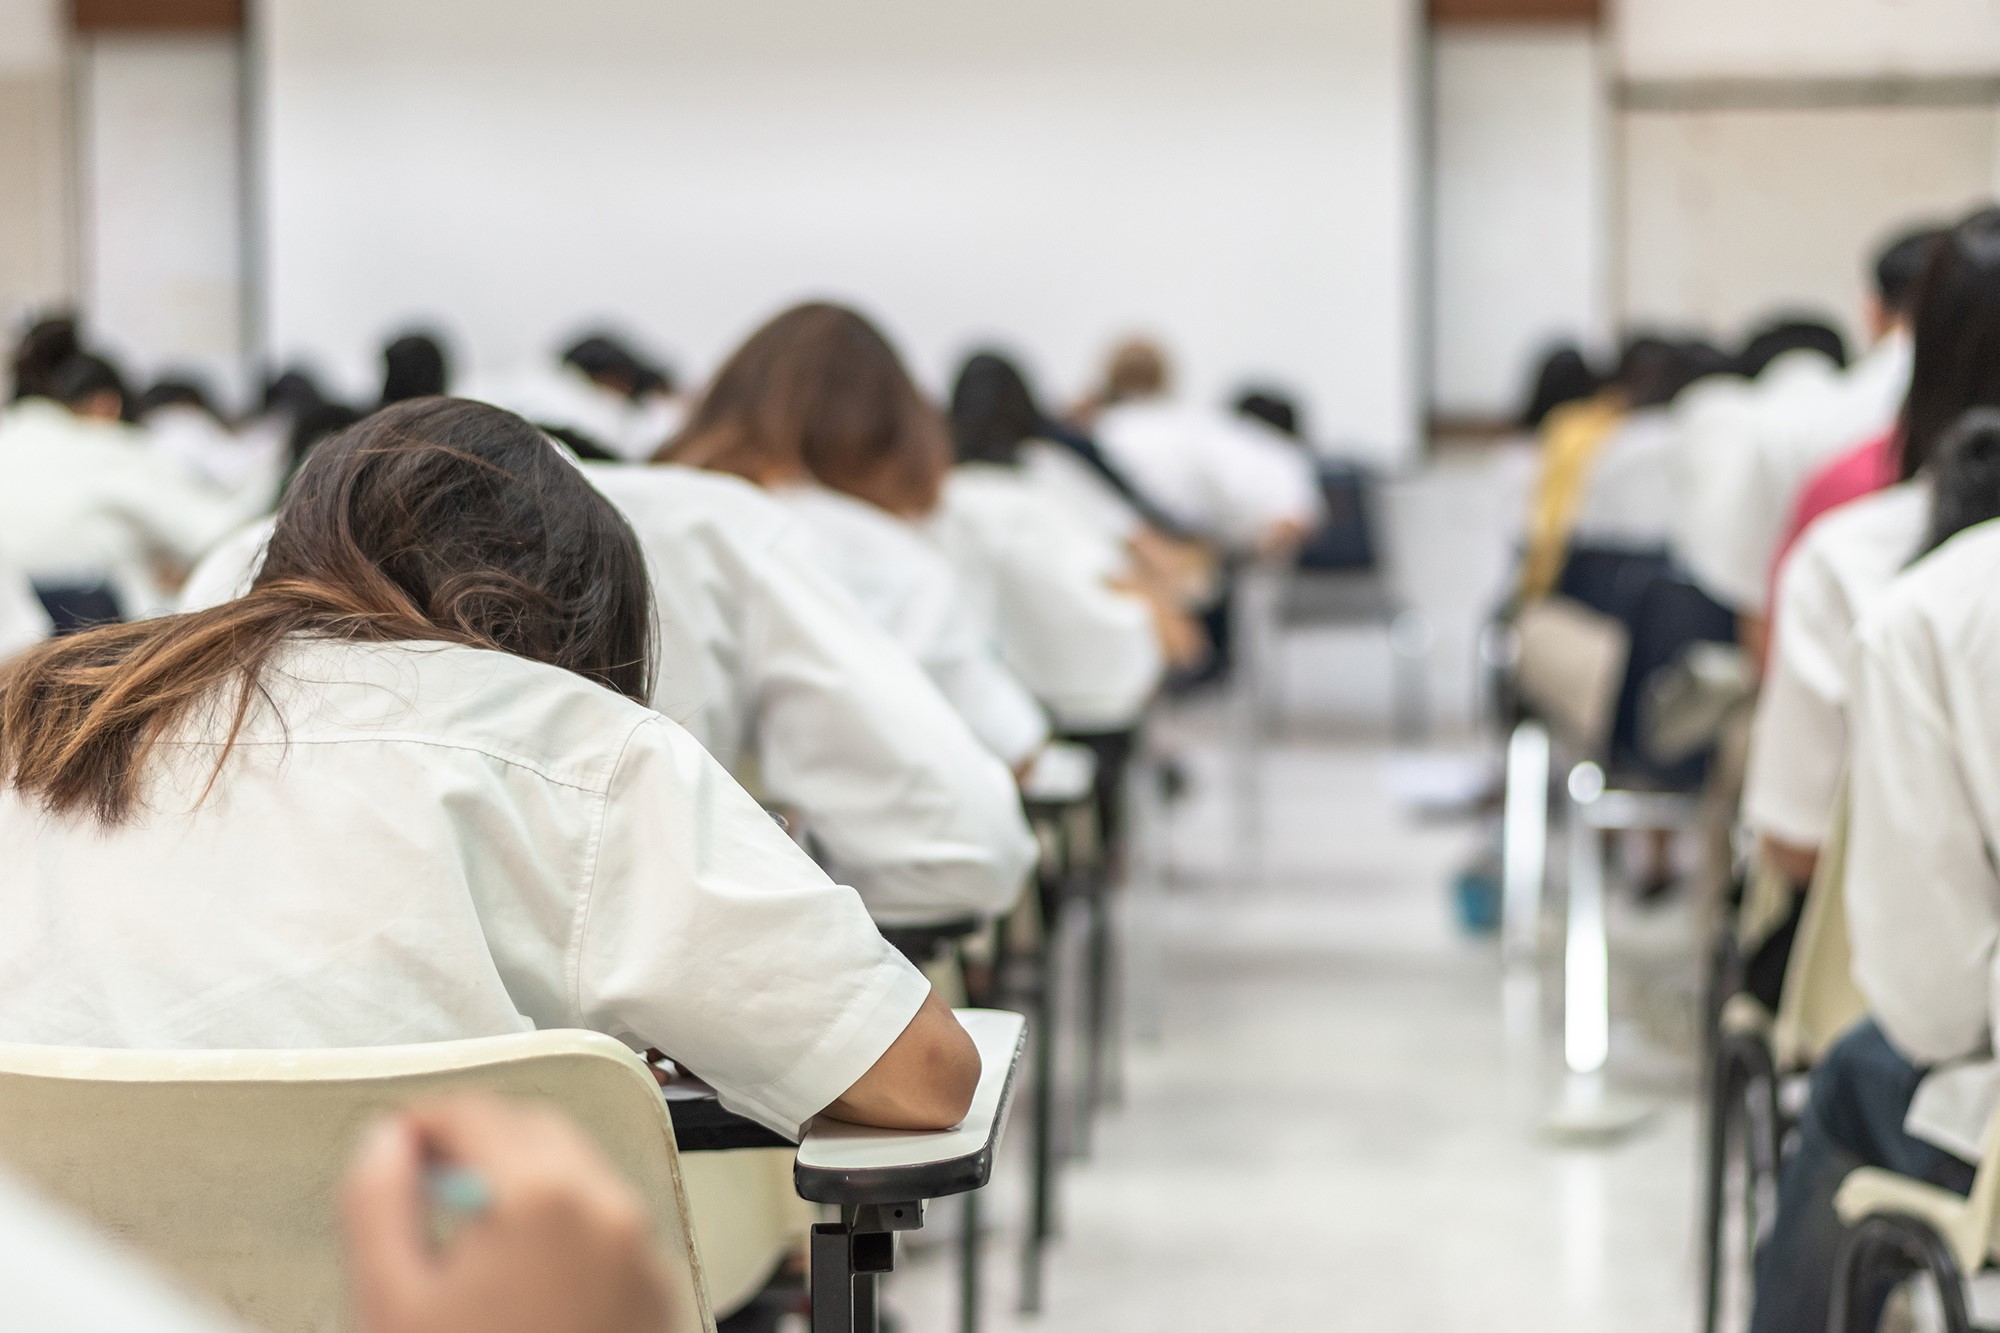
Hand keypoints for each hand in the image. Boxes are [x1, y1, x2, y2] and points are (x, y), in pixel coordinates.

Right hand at [342, 1095, 677, 1332]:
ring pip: (581, 1178)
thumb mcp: (390, 1302)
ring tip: (468, 1234)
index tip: (397, 1142)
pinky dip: (566, 1227)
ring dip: (526, 1182)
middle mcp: (609, 1211)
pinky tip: (521, 1277)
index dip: (427, 1121)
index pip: (479, 1115)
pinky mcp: (661, 1297)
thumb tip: (386, 1142)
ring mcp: (644, 1254)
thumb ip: (377, 1203)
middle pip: (538, 1135)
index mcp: (542, 1198)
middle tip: (425, 1178)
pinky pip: (610, 1229)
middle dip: (482, 1144)